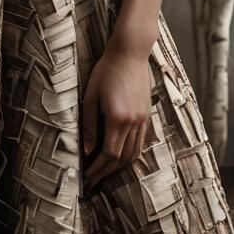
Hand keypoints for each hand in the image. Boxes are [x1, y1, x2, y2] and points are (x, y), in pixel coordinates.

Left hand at [81, 39, 151, 190]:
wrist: (130, 53)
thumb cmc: (106, 70)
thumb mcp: (91, 95)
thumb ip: (89, 124)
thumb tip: (86, 150)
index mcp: (117, 118)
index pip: (108, 154)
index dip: (97, 169)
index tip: (87, 177)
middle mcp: (133, 122)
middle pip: (121, 158)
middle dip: (106, 172)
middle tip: (94, 180)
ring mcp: (143, 119)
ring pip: (133, 153)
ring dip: (119, 166)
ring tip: (105, 172)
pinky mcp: (147, 114)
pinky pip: (141, 142)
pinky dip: (131, 154)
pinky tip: (121, 156)